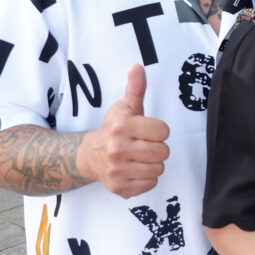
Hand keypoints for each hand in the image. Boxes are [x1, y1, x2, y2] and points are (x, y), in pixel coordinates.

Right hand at [77, 64, 169, 197]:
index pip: (163, 131)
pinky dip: (146, 179)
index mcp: (122, 127)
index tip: (148, 131)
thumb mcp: (125, 108)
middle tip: (144, 146)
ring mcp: (117, 170)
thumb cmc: (114, 130)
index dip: (159, 131)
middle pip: (163, 152)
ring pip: (158, 169)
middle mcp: (117, 149)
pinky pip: (150, 184)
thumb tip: (137, 67)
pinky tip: (134, 170)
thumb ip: (135, 88)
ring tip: (139, 158)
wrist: (90, 156)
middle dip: (157, 149)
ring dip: (153, 164)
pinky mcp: (119, 187)